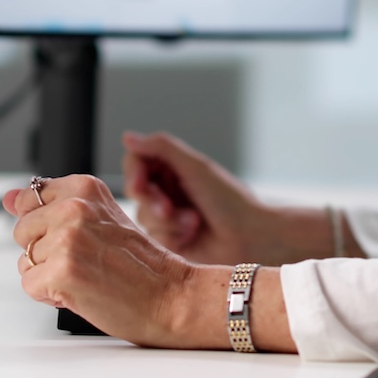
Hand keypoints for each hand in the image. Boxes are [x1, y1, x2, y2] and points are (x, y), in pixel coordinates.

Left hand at [2, 175, 219, 348]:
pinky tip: (80, 291)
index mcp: (84, 188)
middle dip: (44, 251)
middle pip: (22, 231)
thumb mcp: (100, 218)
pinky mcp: (62, 272)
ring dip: (48, 274)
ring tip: (85, 275)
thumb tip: (9, 197)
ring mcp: (67, 239)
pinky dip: (50, 295)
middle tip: (84, 260)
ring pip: (25, 260)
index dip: (46, 226)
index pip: (30, 199)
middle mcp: (74, 208)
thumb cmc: (142, 264)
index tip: (71, 236)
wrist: (171, 297)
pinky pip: (30, 285)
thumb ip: (52, 204)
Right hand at [121, 131, 271, 264]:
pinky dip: (173, 234)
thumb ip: (161, 148)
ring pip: (142, 215)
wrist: (251, 237)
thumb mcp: (195, 167)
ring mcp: (168, 216)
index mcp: (174, 168)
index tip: (140, 184)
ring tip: (194, 222)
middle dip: (151, 200)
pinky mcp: (169, 240)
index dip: (133, 172)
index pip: (137, 162)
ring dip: (168, 220)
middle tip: (167, 208)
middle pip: (135, 189)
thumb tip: (127, 137)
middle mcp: (168, 189)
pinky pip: (153, 236)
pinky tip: (193, 234)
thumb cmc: (230, 200)